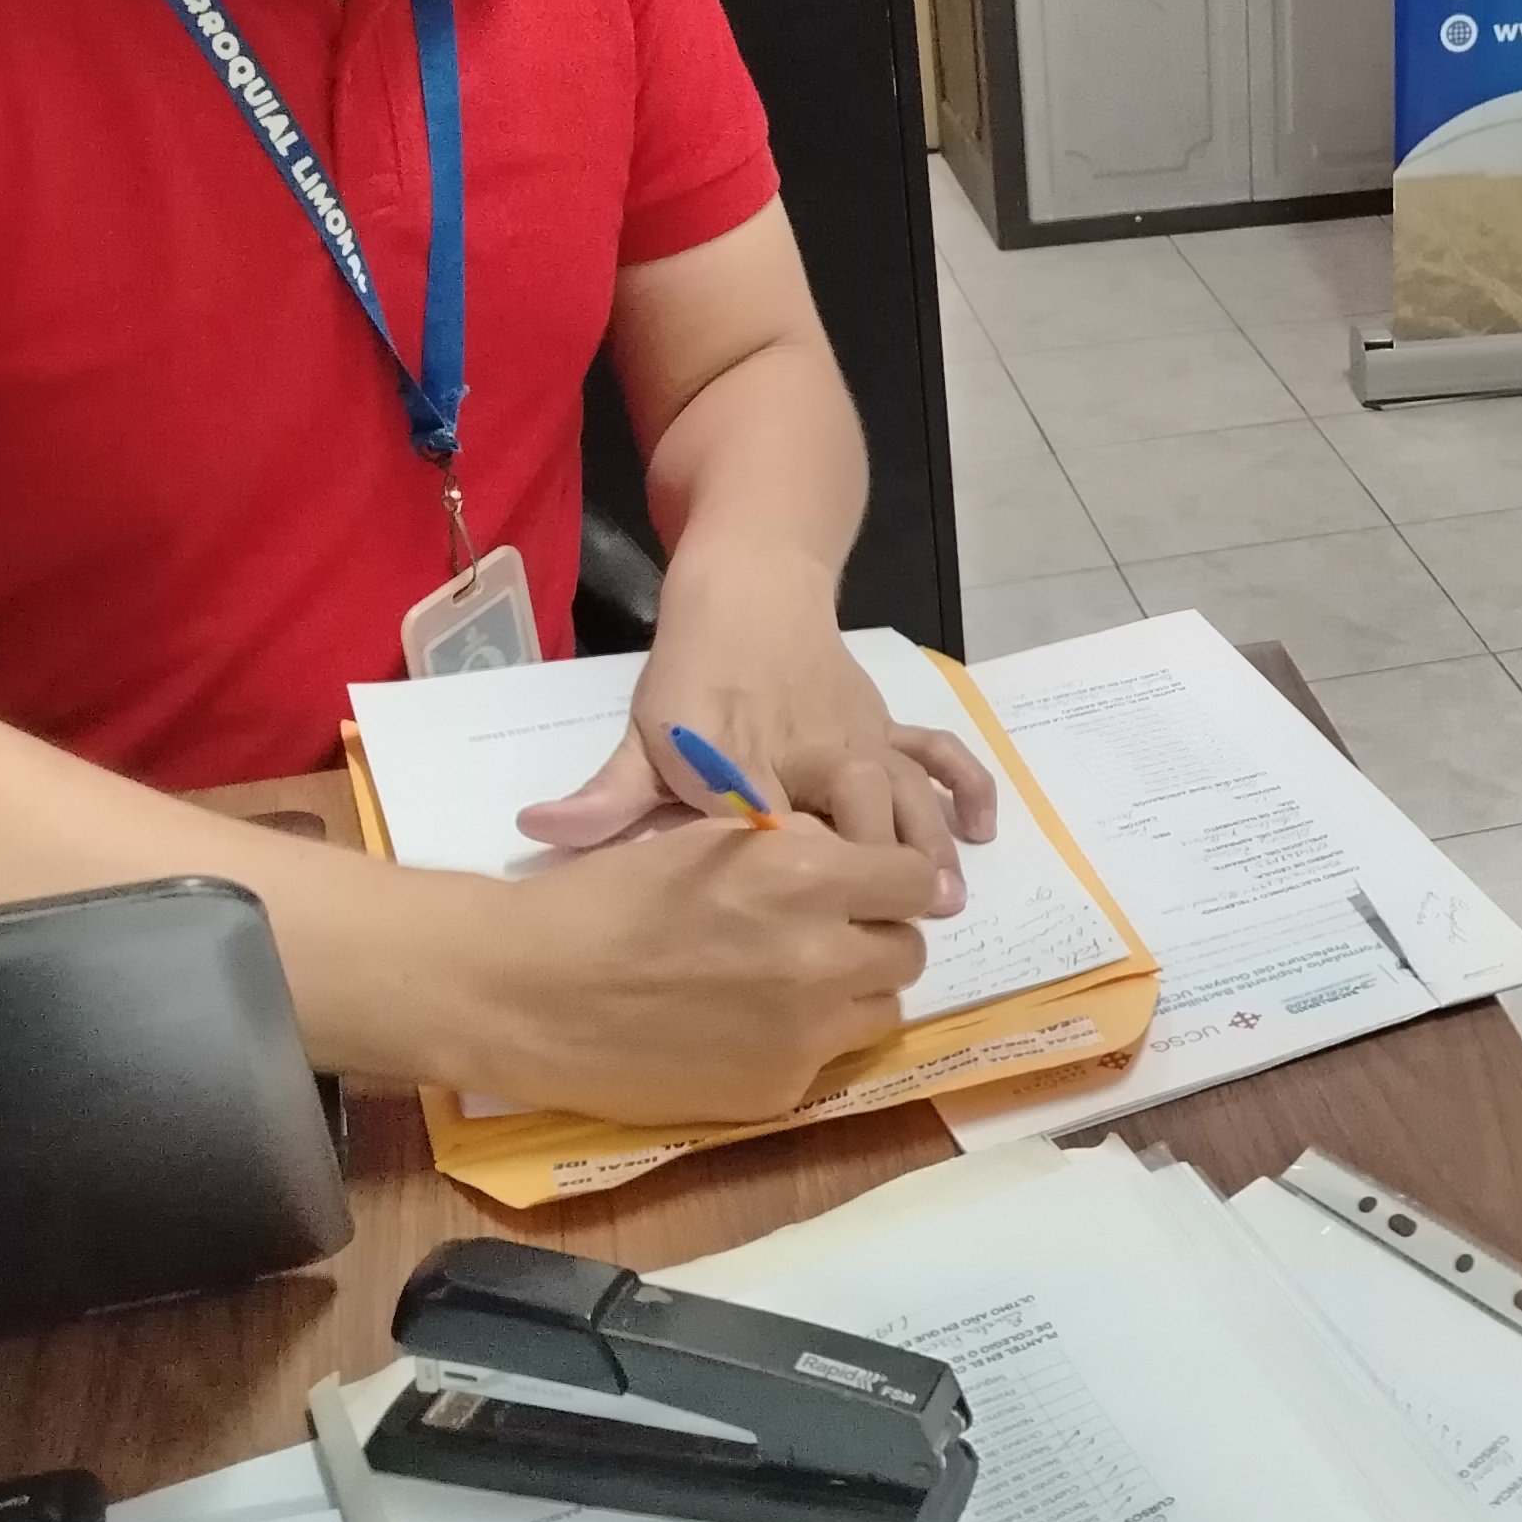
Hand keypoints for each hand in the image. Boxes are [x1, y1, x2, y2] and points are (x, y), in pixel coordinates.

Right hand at [462, 816, 939, 1124]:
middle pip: (908, 951)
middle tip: (824, 935)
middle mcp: (820, 955)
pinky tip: (741, 1028)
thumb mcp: (710, 839)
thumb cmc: (606, 898)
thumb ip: (797, 847)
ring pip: (880, 1010)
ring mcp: (804, 1034)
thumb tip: (863, 857)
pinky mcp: (778, 1090)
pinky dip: (801, 1043)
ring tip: (787, 983)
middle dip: (875, 937)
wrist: (525, 992)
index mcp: (805, 876)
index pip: (917, 880)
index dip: (897, 881)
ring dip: (851, 993)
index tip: (877, 887)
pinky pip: (826, 1060)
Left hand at [516, 548, 998, 908]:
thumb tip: (538, 833)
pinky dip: (967, 788)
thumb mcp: (649, 728)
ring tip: (941, 902)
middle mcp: (818, 755)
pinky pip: (938, 755)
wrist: (754, 581)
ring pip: (907, 796)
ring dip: (927, 848)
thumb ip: (609, 795)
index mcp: (752, 766)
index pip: (774, 839)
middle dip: (878, 879)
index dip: (789, 888)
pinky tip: (983, 831)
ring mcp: (862, 740)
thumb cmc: (697, 666)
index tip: (799, 941)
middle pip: (859, 821)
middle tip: (894, 936)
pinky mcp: (887, 727)